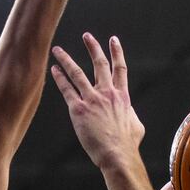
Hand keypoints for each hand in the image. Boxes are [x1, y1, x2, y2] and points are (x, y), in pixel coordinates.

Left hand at [51, 33, 144, 171]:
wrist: (117, 154)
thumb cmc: (127, 144)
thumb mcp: (136, 125)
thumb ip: (131, 114)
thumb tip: (130, 114)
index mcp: (122, 96)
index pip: (120, 68)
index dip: (116, 52)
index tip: (113, 40)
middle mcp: (107, 93)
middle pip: (99, 64)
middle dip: (93, 47)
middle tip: (86, 36)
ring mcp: (92, 100)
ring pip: (77, 73)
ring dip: (66, 59)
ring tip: (58, 49)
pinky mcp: (78, 109)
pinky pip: (67, 89)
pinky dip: (60, 78)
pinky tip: (53, 70)